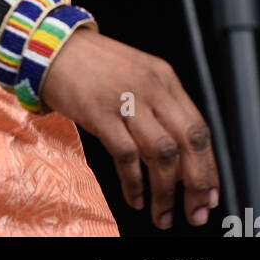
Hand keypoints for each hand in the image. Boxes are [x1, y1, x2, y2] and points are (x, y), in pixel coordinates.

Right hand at [38, 27, 219, 229]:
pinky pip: (126, 155)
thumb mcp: (137, 75)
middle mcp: (150, 86)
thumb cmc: (93, 65)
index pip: (198, 127)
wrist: (51, 46)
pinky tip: (134, 197)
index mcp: (164, 77)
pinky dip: (133, 182)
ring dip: (165, 191)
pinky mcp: (99, 111)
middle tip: (195, 211)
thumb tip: (178, 158)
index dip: (207, 166)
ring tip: (162, 213)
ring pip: (161, 152)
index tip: (208, 193)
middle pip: (188, 141)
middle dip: (195, 183)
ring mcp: (125, 98)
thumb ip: (159, 107)